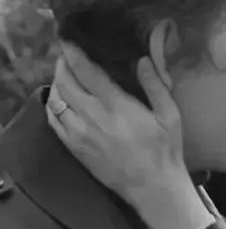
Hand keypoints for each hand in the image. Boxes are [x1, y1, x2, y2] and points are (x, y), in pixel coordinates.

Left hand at [47, 44, 212, 228]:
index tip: (69, 41)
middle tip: (67, 56)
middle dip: (63, 65)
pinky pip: (54, 121)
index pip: (85, 71)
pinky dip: (53, 106)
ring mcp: (80, 133)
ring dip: (57, 84)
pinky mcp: (75, 148)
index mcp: (117, 105)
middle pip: (65, 82)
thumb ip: (155, 85)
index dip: (73, 53)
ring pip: (56, 100)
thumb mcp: (170, 115)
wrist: (153, 187)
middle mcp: (93, 116)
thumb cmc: (165, 150)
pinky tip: (60, 101)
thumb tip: (142, 59)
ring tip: (65, 76)